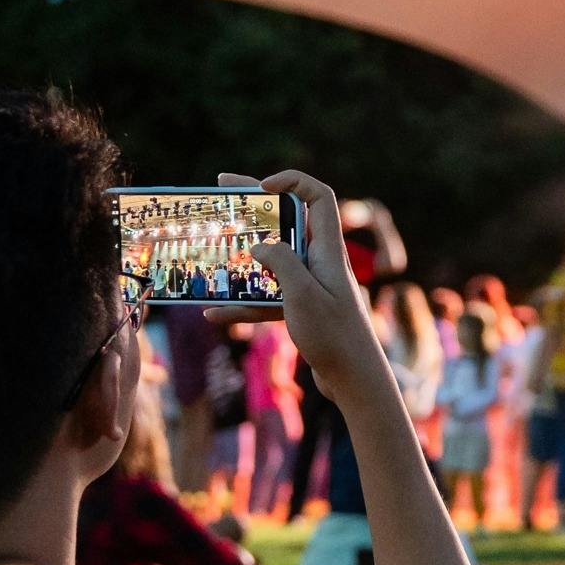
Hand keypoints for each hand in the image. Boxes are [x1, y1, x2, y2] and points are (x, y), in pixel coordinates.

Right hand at [207, 172, 379, 393]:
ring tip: (208, 256)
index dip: (292, 182)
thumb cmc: (335, 337)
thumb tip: (260, 245)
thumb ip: (281, 262)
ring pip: (272, 263)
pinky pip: (269, 298)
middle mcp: (321, 262)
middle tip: (220, 194)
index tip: (261, 187)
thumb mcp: (303, 295)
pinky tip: (215, 313)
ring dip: (241, 261)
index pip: (319, 198)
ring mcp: (311, 286)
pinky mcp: (303, 310)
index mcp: (328, 250)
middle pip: (287, 224)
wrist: (356, 382)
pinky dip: (244, 303)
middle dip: (254, 209)